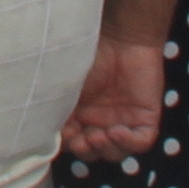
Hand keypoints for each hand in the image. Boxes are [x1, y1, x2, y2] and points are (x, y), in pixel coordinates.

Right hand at [59, 32, 164, 163]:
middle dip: (86, 150)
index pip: (72, 141)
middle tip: (83, 139)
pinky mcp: (145, 117)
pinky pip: (140, 142)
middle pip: (93, 152)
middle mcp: (100, 119)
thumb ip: (55, 107)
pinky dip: (128, 143)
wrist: (121, 35)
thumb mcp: (64, 84)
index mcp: (79, 113)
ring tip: (100, 135)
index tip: (64, 135)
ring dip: (106, 149)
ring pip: (116, 152)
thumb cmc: (87, 54)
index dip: (67, 145)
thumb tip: (43, 132)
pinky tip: (118, 131)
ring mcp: (124, 120)